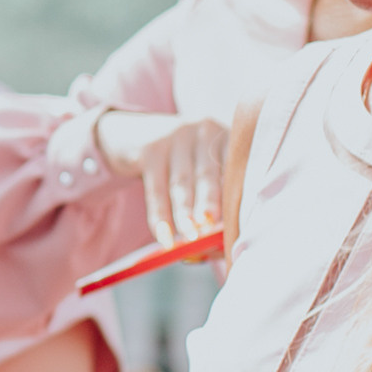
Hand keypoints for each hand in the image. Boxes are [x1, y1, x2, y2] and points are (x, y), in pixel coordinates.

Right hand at [94, 110, 227, 246]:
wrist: (134, 133)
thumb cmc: (183, 163)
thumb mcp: (204, 166)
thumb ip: (217, 195)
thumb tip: (220, 240)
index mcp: (227, 137)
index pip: (234, 168)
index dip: (235, 196)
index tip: (237, 222)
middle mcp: (204, 131)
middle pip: (208, 173)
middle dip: (210, 202)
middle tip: (211, 226)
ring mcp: (176, 136)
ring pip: (182, 182)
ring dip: (185, 212)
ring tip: (190, 236)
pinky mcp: (150, 148)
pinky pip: (156, 188)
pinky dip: (159, 214)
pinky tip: (163, 235)